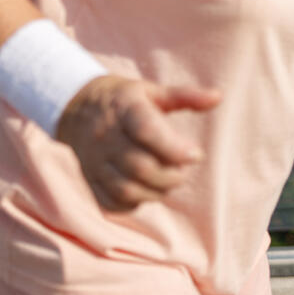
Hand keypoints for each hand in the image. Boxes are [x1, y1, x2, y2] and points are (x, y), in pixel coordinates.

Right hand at [56, 75, 221, 211]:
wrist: (75, 107)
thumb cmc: (124, 100)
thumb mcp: (152, 91)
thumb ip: (186, 96)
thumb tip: (218, 96)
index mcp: (125, 109)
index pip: (146, 131)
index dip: (174, 148)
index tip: (196, 154)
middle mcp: (106, 136)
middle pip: (140, 166)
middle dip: (170, 176)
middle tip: (183, 170)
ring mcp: (94, 161)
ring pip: (126, 189)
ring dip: (155, 192)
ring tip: (168, 181)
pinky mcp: (89, 179)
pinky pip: (112, 202)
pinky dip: (134, 203)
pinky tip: (147, 191)